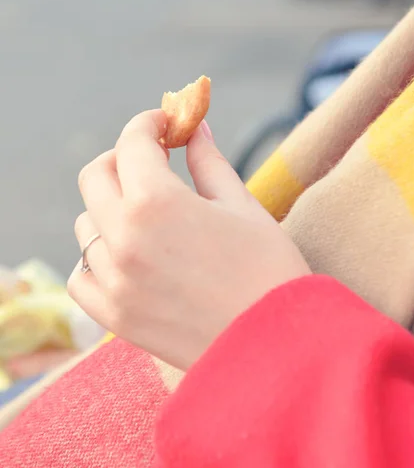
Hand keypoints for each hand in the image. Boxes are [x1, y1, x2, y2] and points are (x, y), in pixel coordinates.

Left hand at [68, 110, 310, 370]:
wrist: (277, 344)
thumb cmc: (270, 270)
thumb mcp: (243, 206)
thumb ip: (209, 163)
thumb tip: (196, 128)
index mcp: (158, 203)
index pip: (133, 143)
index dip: (150, 123)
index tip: (166, 123)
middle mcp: (124, 238)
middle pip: (95, 177)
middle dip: (122, 157)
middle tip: (153, 160)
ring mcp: (115, 280)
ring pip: (85, 225)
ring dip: (109, 206)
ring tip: (146, 212)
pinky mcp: (115, 316)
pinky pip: (82, 276)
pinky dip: (97, 258)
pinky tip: (127, 255)